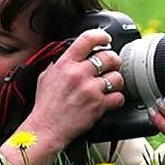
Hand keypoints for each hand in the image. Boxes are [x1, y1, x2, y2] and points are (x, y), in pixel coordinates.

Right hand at [28, 29, 125, 149]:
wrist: (47, 128)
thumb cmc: (46, 105)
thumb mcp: (46, 77)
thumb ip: (60, 64)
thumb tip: (71, 56)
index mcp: (65, 63)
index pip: (88, 39)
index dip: (101, 36)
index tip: (106, 39)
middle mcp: (79, 74)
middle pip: (109, 57)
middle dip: (113, 60)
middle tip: (112, 65)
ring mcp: (90, 90)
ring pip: (117, 77)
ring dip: (116, 81)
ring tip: (110, 85)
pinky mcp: (98, 105)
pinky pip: (118, 97)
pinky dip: (117, 99)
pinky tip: (110, 100)